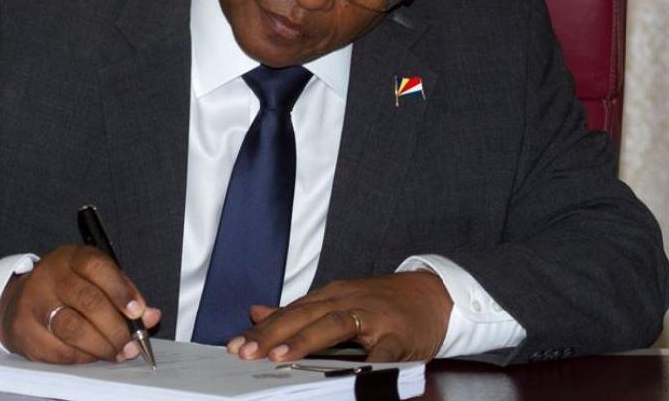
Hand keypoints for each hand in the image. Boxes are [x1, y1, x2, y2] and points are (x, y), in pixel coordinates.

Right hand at [0, 244, 161, 363]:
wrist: (20, 301)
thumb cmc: (68, 289)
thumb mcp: (96, 279)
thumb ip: (125, 294)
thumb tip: (151, 317)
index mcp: (71, 258)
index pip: (97, 267)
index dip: (121, 290)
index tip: (138, 312)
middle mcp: (50, 277)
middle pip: (87, 301)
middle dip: (116, 327)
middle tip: (133, 344)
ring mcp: (34, 303)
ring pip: (73, 329)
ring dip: (102, 346)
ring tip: (119, 353)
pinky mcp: (25, 330)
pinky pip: (60, 350)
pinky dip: (82, 356)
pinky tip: (92, 354)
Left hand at [226, 271, 450, 362]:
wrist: (434, 294)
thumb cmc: (380, 303)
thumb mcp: (336, 301)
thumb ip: (296, 311)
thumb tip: (255, 312)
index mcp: (329, 296)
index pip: (289, 313)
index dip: (261, 330)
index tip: (235, 346)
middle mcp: (347, 301)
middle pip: (304, 316)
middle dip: (273, 334)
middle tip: (246, 353)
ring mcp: (373, 316)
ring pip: (334, 324)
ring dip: (306, 340)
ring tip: (281, 356)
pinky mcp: (399, 335)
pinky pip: (382, 350)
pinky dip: (366, 361)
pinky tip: (350, 374)